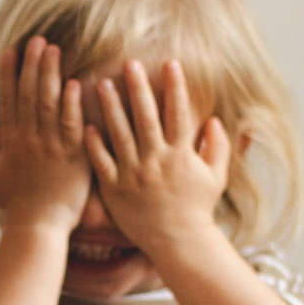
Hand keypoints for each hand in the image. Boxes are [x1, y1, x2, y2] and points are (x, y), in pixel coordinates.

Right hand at [0, 37, 91, 234]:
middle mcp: (28, 139)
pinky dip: (71, 104)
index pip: (8, 100)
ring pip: (48, 102)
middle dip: (31, 64)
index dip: (9, 74)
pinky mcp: (72, 157)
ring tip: (53, 50)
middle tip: (37, 40)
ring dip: (50, 74)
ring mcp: (50, 147)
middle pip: (28, 94)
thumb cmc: (17, 208)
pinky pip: (71, 125)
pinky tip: (74, 83)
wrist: (37, 229)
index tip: (11, 51)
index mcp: (11, 142)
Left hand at [85, 60, 230, 259]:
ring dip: (112, 108)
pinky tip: (85, 125)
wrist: (178, 242)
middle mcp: (156, 161)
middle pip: (146, 117)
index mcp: (181, 155)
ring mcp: (134, 174)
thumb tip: (213, 119)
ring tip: (102, 84)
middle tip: (129, 62)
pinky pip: (102, 162)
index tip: (170, 62)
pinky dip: (94, 144)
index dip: (175, 86)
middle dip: (138, 87)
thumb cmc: (197, 208)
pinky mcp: (116, 189)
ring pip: (120, 134)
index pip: (178, 113)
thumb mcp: (216, 177)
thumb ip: (217, 147)